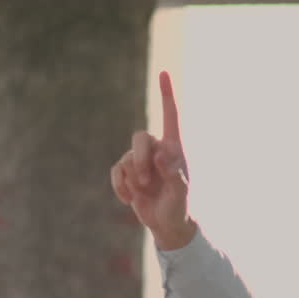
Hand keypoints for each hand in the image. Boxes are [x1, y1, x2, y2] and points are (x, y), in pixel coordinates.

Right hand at [110, 71, 195, 249]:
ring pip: (127, 157)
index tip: (164, 72)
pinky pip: (117, 171)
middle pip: (140, 138)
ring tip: (143, 192)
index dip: (167, 95)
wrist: (168, 225)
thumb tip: (163, 155)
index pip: (171, 117)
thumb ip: (175, 174)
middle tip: (146, 181)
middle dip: (139, 159)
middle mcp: (157, 151)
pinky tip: (130, 199)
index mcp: (175, 149)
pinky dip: (121, 186)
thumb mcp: (181, 193)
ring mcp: (141, 161)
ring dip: (132, 177)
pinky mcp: (128, 174)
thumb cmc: (181, 208)